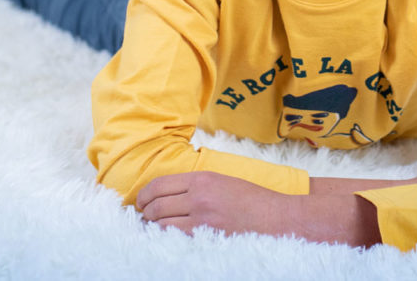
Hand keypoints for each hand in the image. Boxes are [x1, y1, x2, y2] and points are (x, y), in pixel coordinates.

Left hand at [136, 170, 380, 245]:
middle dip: (144, 212)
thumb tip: (169, 191)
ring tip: (152, 227)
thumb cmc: (252, 199)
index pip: (160, 184)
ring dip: (153, 226)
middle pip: (156, 205)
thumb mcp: (223, 180)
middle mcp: (199, 196)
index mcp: (203, 178)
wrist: (276, 218)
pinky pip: (176, 238)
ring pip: (162, 224)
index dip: (144, 194)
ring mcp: (202, 219)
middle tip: (142, 215)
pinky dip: (166, 237)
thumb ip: (197, 184)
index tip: (140, 201)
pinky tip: (166, 237)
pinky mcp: (207, 236)